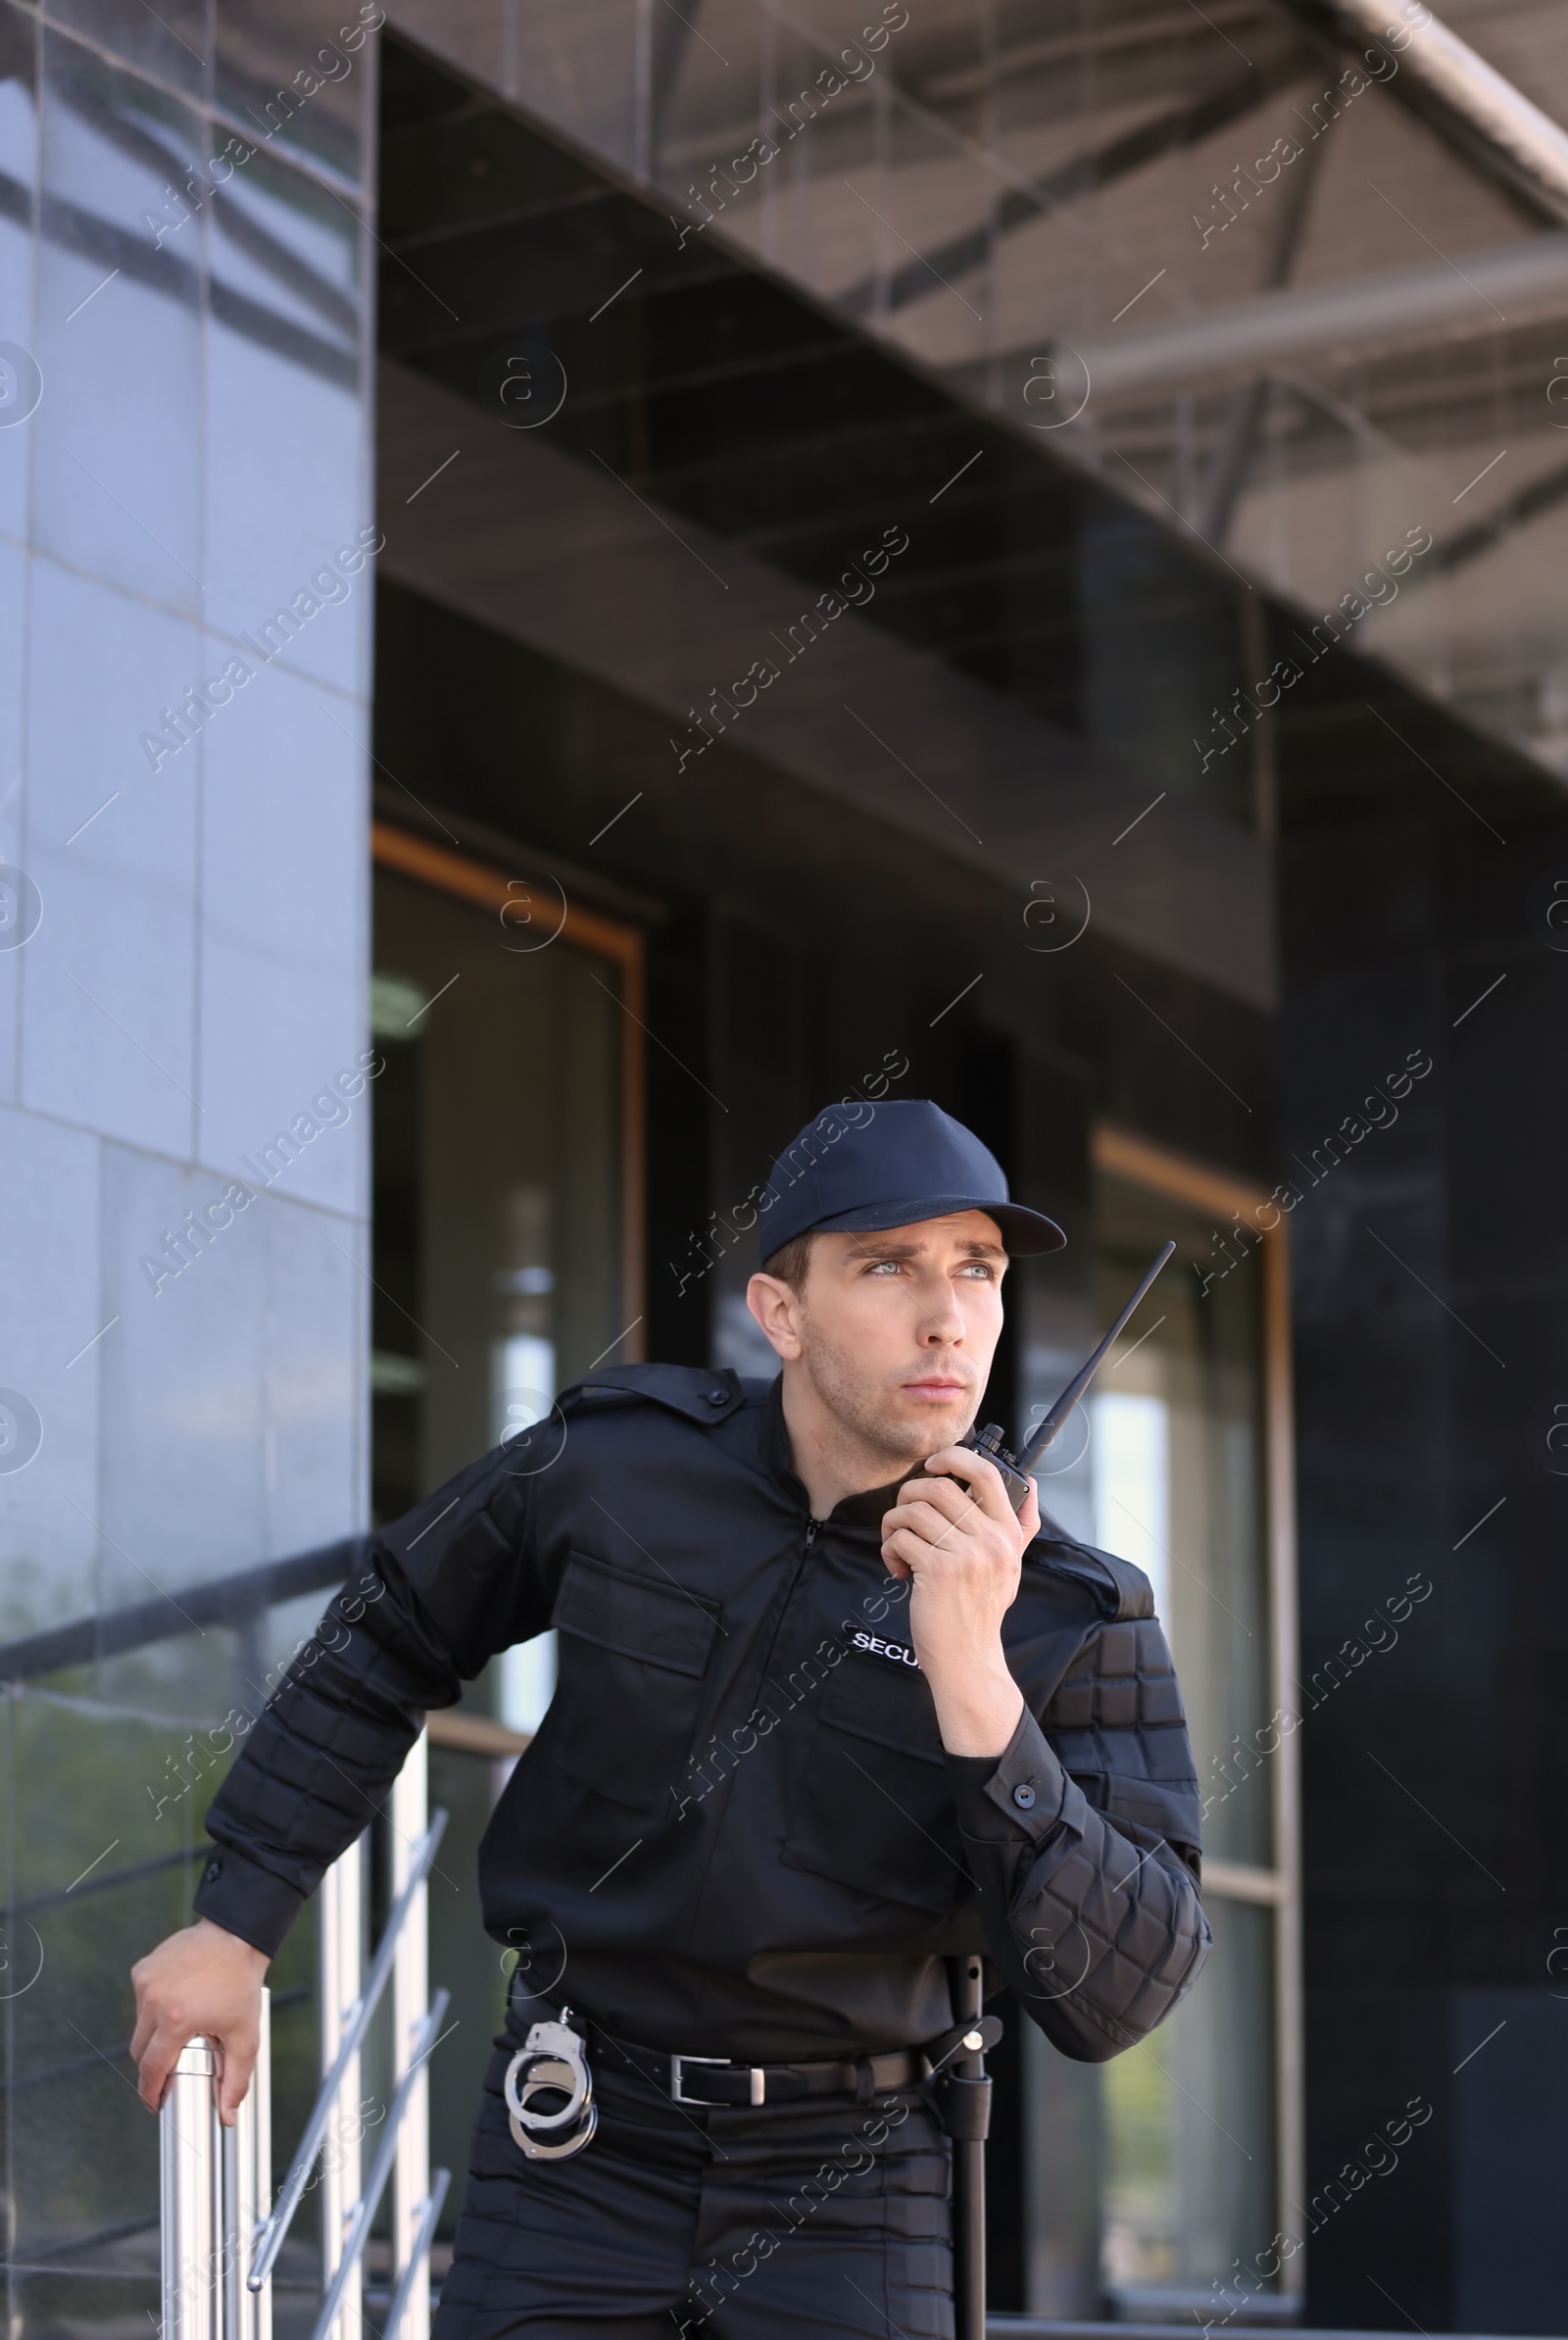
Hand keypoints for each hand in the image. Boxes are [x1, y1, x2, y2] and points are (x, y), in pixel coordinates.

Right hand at [131, 1917, 270, 2124]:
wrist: (235, 1937)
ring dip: (155, 2034)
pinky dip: (154, 2008)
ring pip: (140, 2027)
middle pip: (140, 2052)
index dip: (150, 2093)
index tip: (155, 2104)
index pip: (151, 2070)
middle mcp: (154, 2000)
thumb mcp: (245, 2035)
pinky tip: (177, 2001)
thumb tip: (228, 2116)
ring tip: (182, 2028)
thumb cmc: (240, 1983)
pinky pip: (141, 2001)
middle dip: (154, 2065)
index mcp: (176, 2020)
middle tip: (174, 2066)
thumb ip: (236, 2079)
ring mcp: (146, 1982)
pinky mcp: (143, 1969)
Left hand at [880, 1447, 1037, 1757]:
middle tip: (903, 1519)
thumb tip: (1031, 1484)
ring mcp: (966, 1555)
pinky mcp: (937, 1571)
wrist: (967, 1658)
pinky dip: (889, 1549)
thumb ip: (1021, 1525)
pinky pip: (901, 1537)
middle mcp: (992, 1541)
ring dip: (893, 1525)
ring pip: (912, 1510)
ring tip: (898, 1547)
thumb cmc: (981, 1611)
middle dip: (908, 1496)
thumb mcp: (1010, 1566)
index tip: (933, 1465)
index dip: (954, 1457)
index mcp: (1008, 1533)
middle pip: (938, 1487)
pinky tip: (897, 1569)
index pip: (986, 1473)